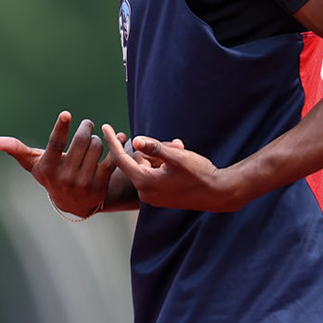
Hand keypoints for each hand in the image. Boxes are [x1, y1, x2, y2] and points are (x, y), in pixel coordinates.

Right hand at [0, 112, 116, 218]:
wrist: (74, 204)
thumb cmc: (51, 175)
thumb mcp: (34, 164)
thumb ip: (15, 150)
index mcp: (47, 169)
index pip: (55, 145)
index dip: (61, 128)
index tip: (66, 114)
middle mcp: (64, 177)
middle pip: (81, 141)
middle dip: (86, 128)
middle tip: (87, 125)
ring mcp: (83, 183)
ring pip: (97, 148)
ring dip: (99, 139)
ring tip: (95, 140)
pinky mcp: (100, 186)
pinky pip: (112, 160)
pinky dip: (117, 145)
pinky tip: (118, 136)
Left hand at [101, 128, 241, 211]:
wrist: (218, 193)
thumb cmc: (199, 174)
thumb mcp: (177, 157)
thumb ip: (155, 148)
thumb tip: (135, 140)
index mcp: (145, 183)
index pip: (121, 159)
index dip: (112, 142)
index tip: (104, 126)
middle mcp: (145, 192)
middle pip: (139, 160)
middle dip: (154, 149)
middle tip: (177, 144)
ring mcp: (153, 196)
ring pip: (149, 165)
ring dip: (161, 156)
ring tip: (181, 150)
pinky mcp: (161, 196)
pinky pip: (155, 174)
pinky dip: (164, 164)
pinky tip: (180, 160)